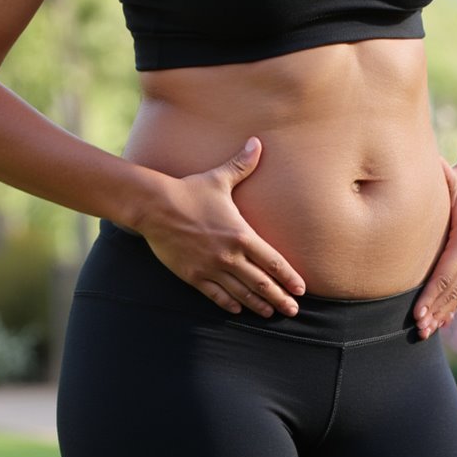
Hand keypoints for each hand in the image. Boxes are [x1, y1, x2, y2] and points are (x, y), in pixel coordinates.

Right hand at [138, 137, 305, 317]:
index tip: (302, 289)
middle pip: (261, 283)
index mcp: (241, 235)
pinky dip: (229, 304)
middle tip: (293, 311)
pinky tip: (238, 310)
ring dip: (258, 305)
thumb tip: (257, 142)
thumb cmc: (190, 191)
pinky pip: (215, 295)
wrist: (155, 207)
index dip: (289, 277)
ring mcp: (211, 268)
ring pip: (241, 293)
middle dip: (279, 298)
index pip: (273, 262)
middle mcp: (229, 255)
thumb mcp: (219, 179)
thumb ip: (242, 165)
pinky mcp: (193, 276)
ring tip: (270, 313)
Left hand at [413, 158, 456, 339]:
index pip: (445, 274)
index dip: (430, 297)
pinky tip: (443, 321)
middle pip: (452, 289)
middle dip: (434, 312)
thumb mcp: (446, 177)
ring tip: (426, 332)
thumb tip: (405, 170)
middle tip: (418, 331)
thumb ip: (432, 178)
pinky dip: (453, 305)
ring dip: (443, 313)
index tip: (417, 314)